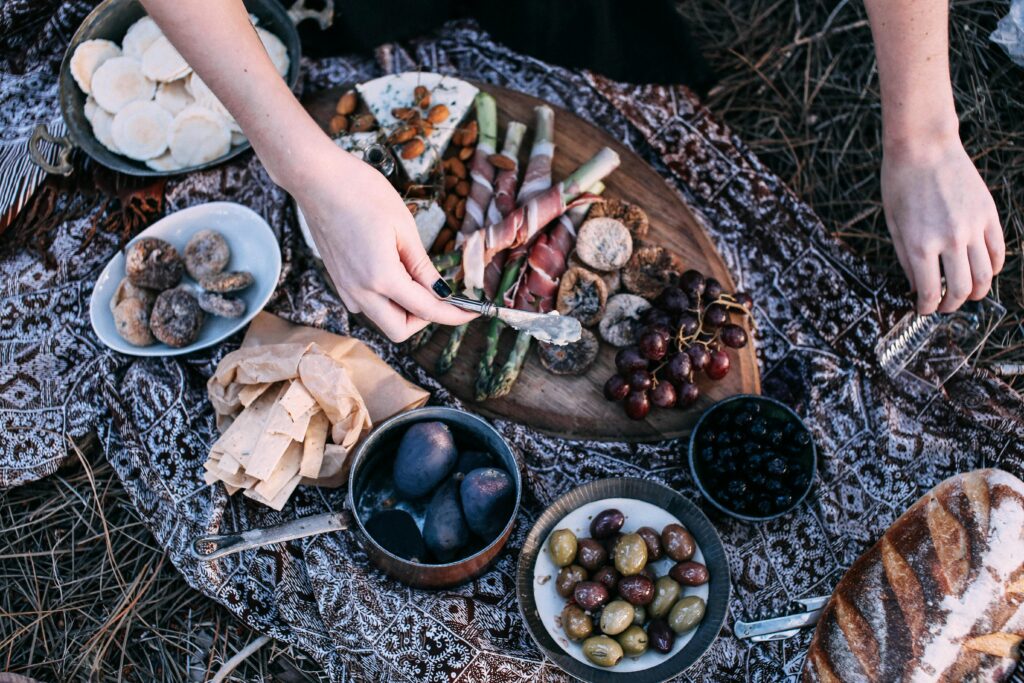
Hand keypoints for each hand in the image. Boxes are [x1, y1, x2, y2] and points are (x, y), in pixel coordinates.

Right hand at [291, 143, 475, 340]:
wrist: (316, 178)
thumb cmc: (359, 192)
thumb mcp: (403, 227)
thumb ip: (422, 267)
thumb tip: (442, 292)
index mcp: (381, 278)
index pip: (426, 310)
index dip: (454, 315)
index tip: (472, 312)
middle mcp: (360, 291)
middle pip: (399, 330)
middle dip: (424, 318)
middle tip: (442, 294)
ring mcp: (345, 288)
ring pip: (382, 318)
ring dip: (405, 309)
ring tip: (418, 275)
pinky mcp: (339, 281)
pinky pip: (368, 303)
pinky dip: (387, 298)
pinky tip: (395, 270)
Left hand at [881, 134, 1003, 313]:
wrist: (924, 147)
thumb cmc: (900, 185)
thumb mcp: (894, 225)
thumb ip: (906, 259)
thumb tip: (917, 287)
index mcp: (921, 245)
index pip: (930, 293)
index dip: (927, 307)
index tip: (924, 309)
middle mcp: (950, 239)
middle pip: (961, 289)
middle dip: (952, 305)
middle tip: (945, 305)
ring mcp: (973, 227)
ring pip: (985, 276)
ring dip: (976, 292)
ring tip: (966, 293)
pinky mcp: (989, 214)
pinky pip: (998, 252)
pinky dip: (993, 268)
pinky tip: (982, 271)